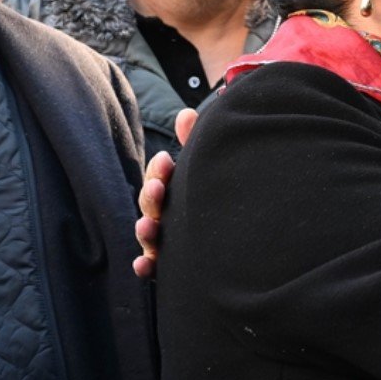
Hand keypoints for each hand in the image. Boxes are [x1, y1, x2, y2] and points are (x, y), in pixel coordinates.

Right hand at [133, 108, 197, 278]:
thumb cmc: (214, 194)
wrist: (237, 242)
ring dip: (145, 229)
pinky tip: (144, 265)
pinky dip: (145, 266)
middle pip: (149, 203)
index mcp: (172, 189)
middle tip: (159, 187)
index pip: (158, 177)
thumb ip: (195, 141)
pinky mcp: (170, 264)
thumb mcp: (204, 166)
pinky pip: (152, 266)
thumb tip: (186, 113)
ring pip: (148, 233)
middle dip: (151, 195)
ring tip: (149, 225)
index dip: (158, 171)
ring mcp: (165, 239)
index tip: (165, 161)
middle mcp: (165, 213)